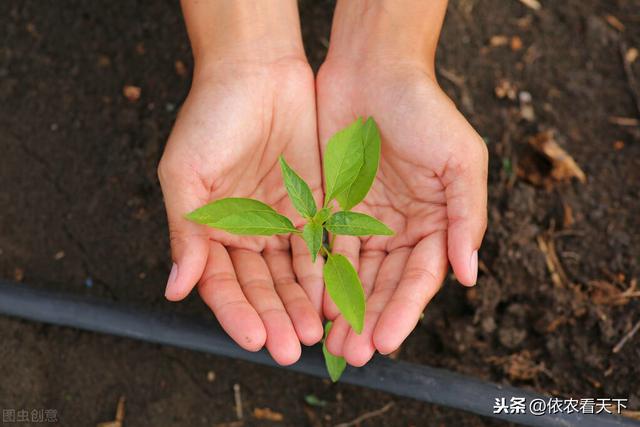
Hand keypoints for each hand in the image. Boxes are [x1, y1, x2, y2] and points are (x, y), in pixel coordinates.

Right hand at [158, 58, 323, 364]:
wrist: (257, 71)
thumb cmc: (212, 116)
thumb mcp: (186, 173)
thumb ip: (186, 232)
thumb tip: (176, 288)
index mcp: (210, 230)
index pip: (223, 284)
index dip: (236, 313)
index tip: (252, 339)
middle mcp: (247, 233)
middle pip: (262, 288)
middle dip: (275, 318)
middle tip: (291, 347)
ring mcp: (281, 222)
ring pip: (293, 275)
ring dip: (304, 304)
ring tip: (316, 333)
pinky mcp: (313, 207)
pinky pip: (321, 247)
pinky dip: (327, 273)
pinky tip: (336, 297)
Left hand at [316, 58, 487, 365]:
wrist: (374, 70)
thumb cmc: (425, 110)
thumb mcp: (460, 161)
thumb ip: (466, 218)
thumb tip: (471, 275)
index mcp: (437, 224)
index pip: (420, 278)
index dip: (404, 310)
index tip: (386, 340)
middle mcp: (402, 229)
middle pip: (385, 285)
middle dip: (369, 319)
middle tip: (351, 353)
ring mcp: (367, 222)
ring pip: (354, 276)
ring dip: (343, 309)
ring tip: (330, 341)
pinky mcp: (334, 209)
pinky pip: (327, 249)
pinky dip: (320, 277)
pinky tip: (311, 302)